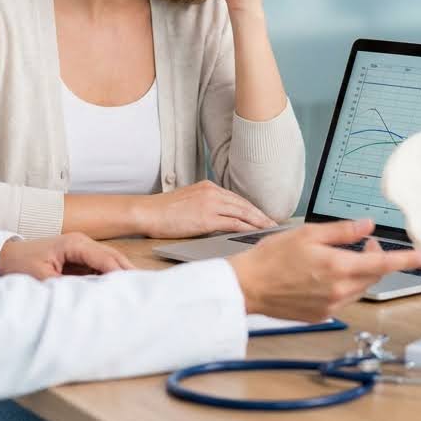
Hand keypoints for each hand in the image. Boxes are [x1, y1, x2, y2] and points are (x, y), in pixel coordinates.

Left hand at [0, 233, 133, 279]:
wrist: (5, 257)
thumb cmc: (20, 264)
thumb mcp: (41, 278)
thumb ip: (66, 286)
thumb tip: (88, 296)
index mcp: (74, 243)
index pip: (105, 259)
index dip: (121, 274)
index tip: (134, 287)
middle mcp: (82, 243)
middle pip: (113, 258)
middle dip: (128, 273)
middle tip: (146, 289)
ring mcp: (82, 250)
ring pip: (110, 262)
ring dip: (121, 275)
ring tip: (137, 291)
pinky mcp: (79, 259)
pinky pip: (100, 267)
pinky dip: (110, 277)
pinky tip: (119, 290)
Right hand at [136, 180, 278, 238]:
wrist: (147, 212)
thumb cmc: (163, 211)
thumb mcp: (188, 202)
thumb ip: (205, 206)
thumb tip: (218, 219)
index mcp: (208, 187)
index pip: (236, 198)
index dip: (252, 209)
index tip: (262, 216)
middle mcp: (212, 192)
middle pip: (244, 204)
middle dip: (260, 215)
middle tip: (274, 224)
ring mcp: (210, 204)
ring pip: (242, 213)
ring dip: (258, 222)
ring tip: (269, 230)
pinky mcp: (207, 218)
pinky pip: (233, 223)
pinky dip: (247, 228)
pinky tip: (256, 234)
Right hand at [228, 219, 420, 321]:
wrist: (248, 286)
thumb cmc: (271, 258)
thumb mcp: (308, 234)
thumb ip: (342, 232)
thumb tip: (366, 227)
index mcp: (337, 267)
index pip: (382, 263)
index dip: (406, 259)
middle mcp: (338, 290)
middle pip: (373, 275)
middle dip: (376, 259)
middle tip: (365, 243)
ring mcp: (331, 306)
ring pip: (359, 288)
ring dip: (359, 273)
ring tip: (339, 259)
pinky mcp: (321, 315)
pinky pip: (343, 298)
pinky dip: (342, 285)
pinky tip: (322, 276)